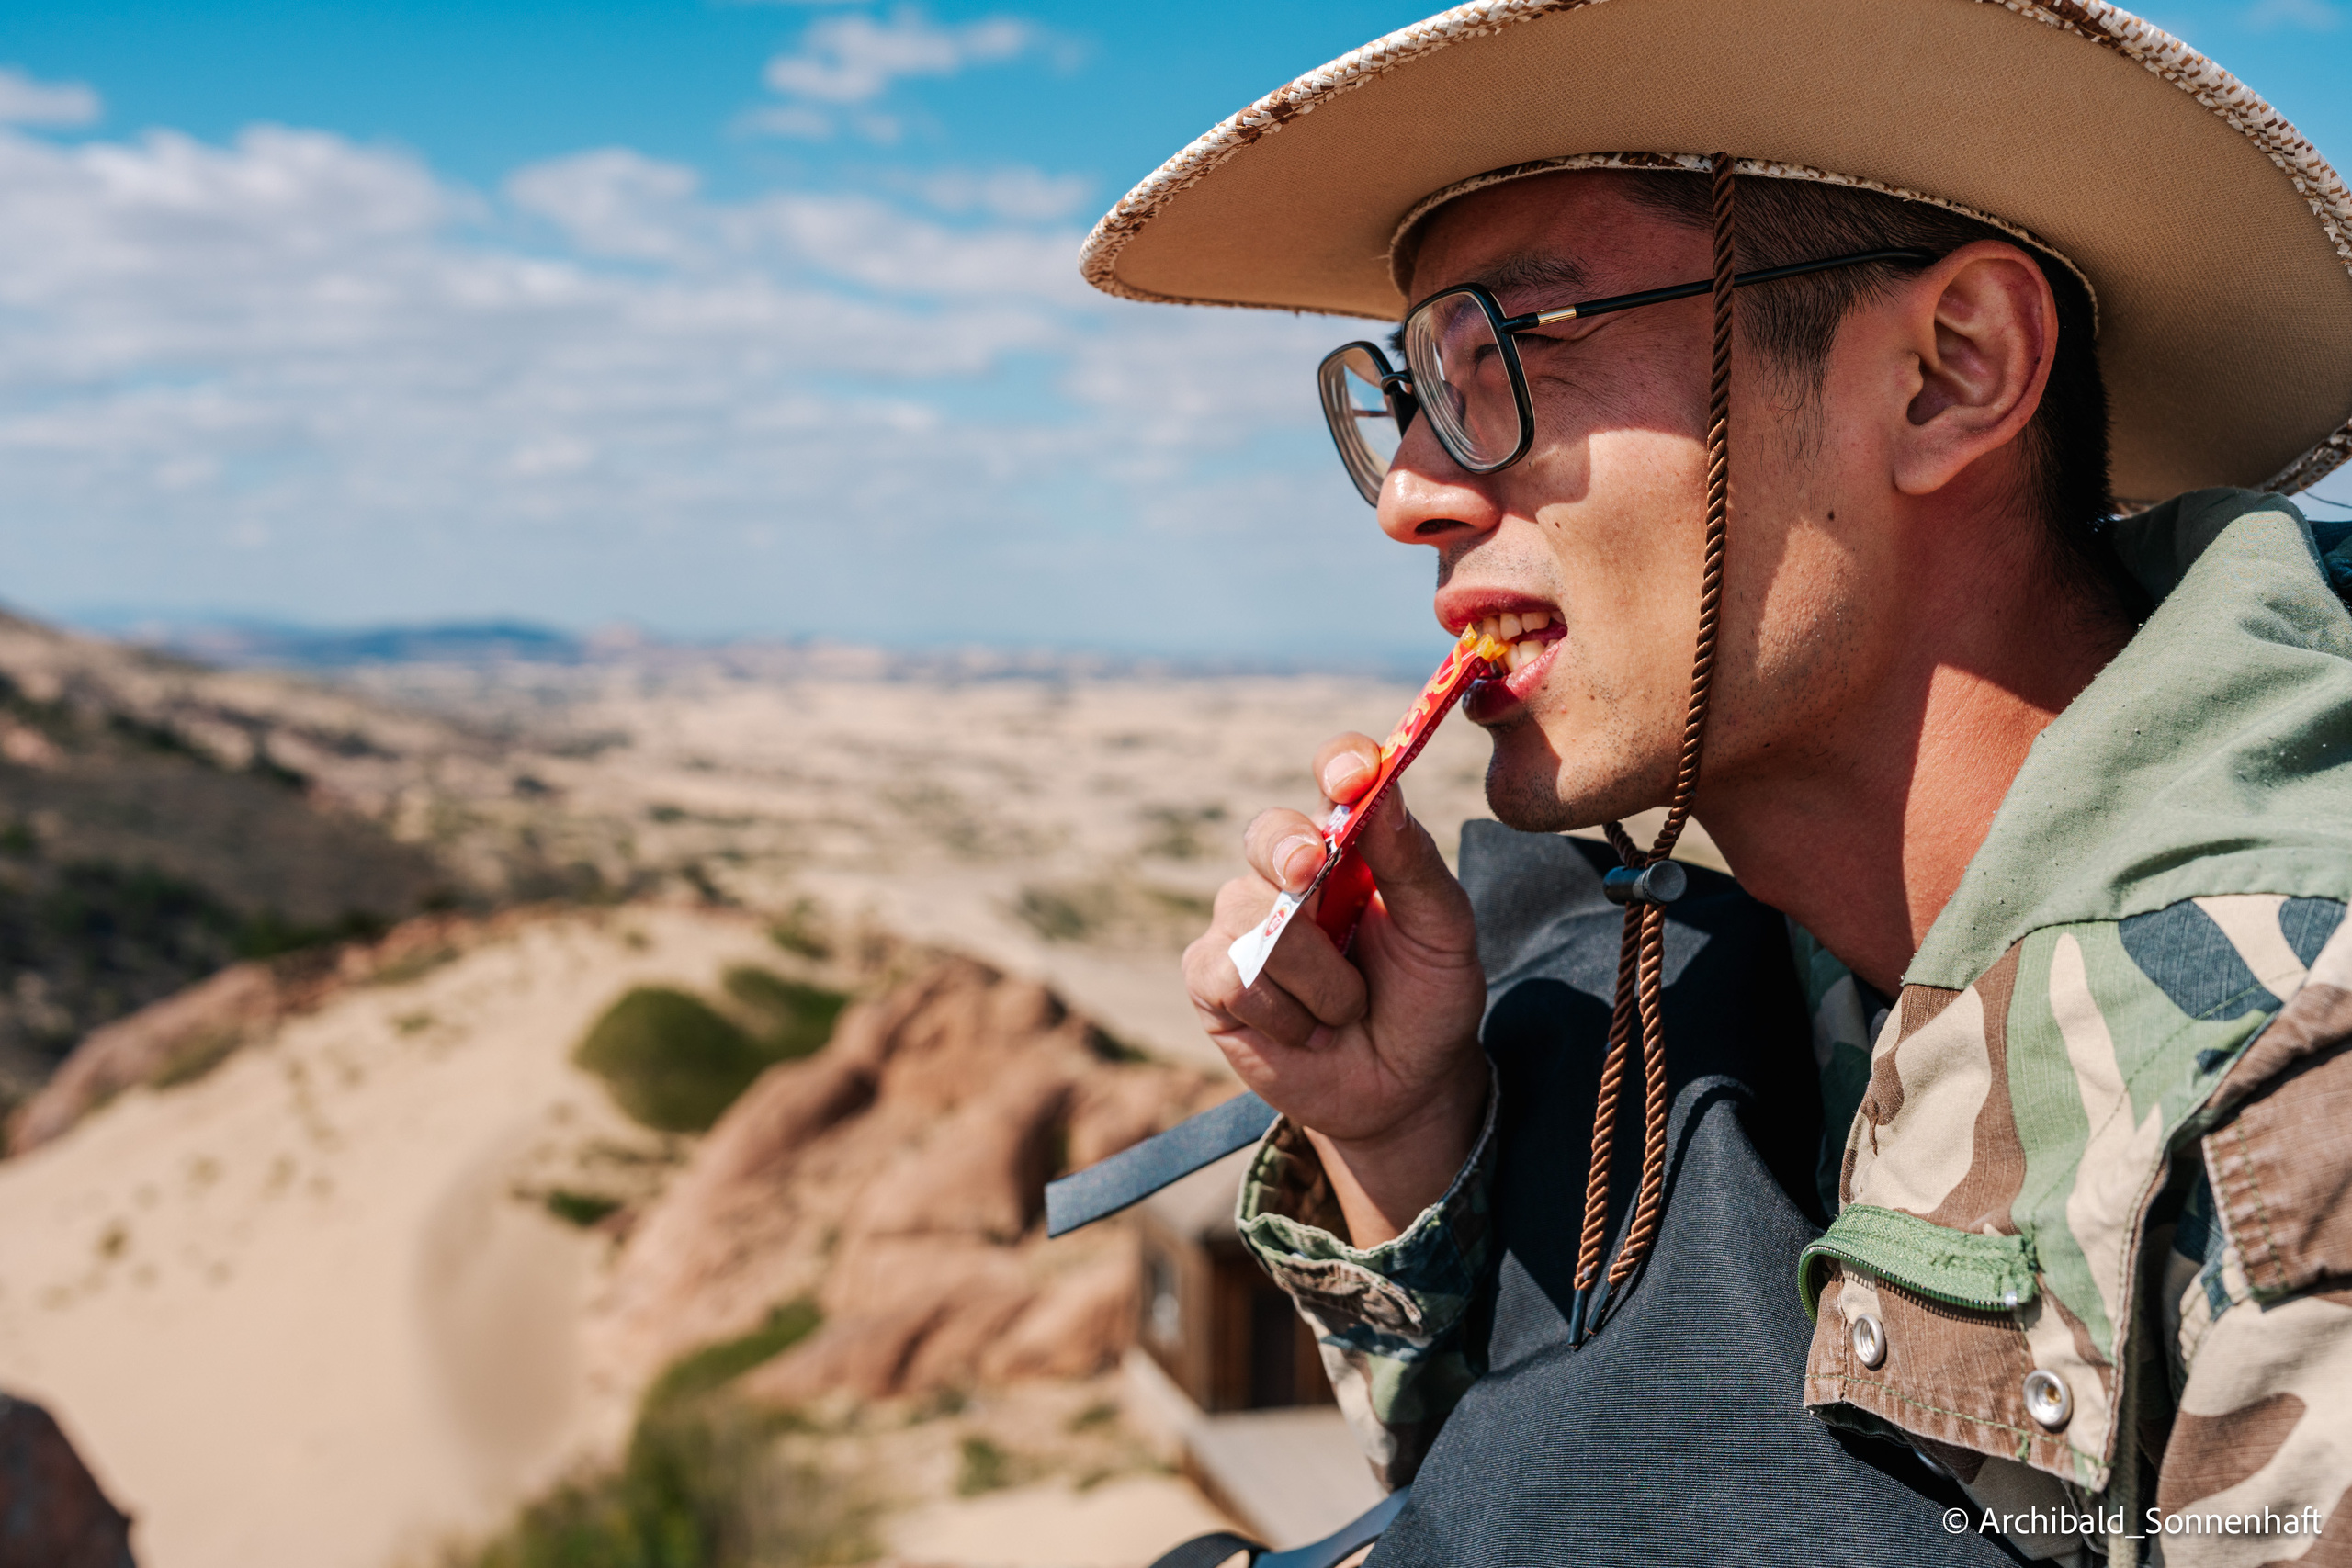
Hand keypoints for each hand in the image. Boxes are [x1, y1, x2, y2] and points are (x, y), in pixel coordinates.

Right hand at [1183, 733, 1487, 1245]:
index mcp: (1352, 845)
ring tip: (1348, 1007)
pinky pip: (1232, 976)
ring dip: (1319, 977)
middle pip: (1269, 833)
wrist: (1404, 1092)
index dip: (1338, 765)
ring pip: (1256, 918)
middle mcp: (1290, 873)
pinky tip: (1304, 1030)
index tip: (1352, 775)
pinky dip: (1282, 1012)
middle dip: (1291, 852)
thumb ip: (1412, 862)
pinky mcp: (1211, 978)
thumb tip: (1382, 787)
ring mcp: (1244, 923)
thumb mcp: (1443, 934)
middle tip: (1314, 871)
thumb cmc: (1427, 1002)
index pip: (1336, 778)